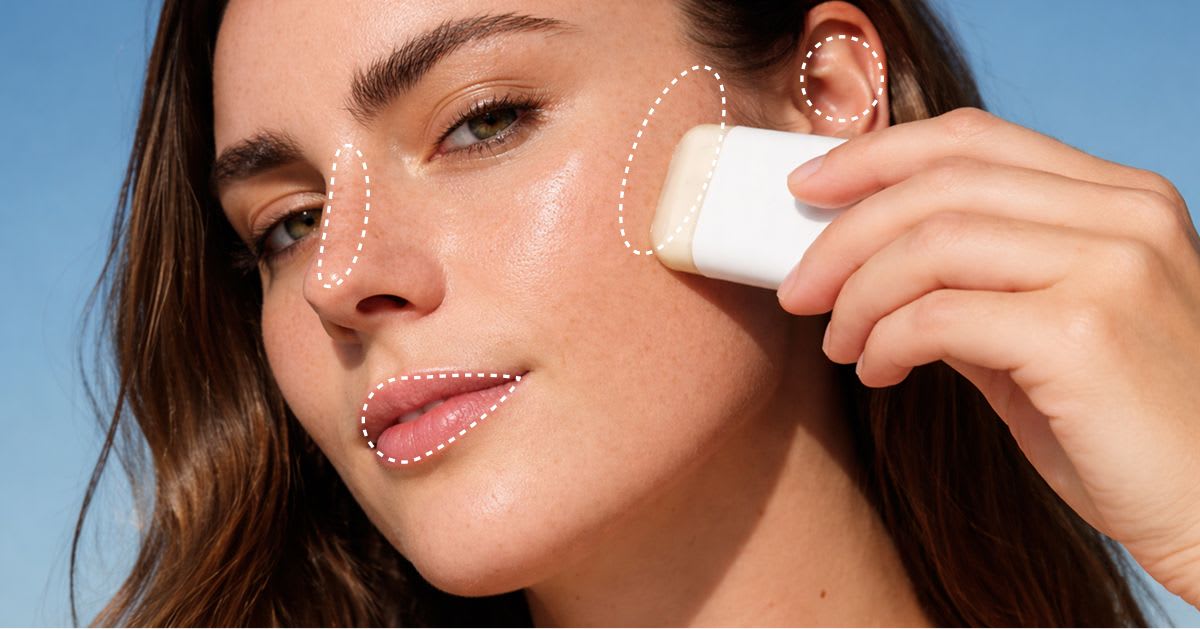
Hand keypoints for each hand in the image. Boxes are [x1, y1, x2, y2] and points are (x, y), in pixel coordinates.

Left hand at [776, 107, 1199, 604]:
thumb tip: (866, 264)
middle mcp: (1125, 216)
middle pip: (941, 184)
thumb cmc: (1122, 430)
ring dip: (859, 294)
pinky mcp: (1084, 333)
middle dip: (845, 233)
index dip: (877, 154)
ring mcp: (1113, 267)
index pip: (974, 140)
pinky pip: (940, 315)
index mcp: (1120, 199)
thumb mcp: (1045, 333)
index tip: (809, 187)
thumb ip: (974, 285)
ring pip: (932, 244)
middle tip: (797, 286)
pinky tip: (875, 371)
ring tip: (836, 341)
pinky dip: (886, 340)